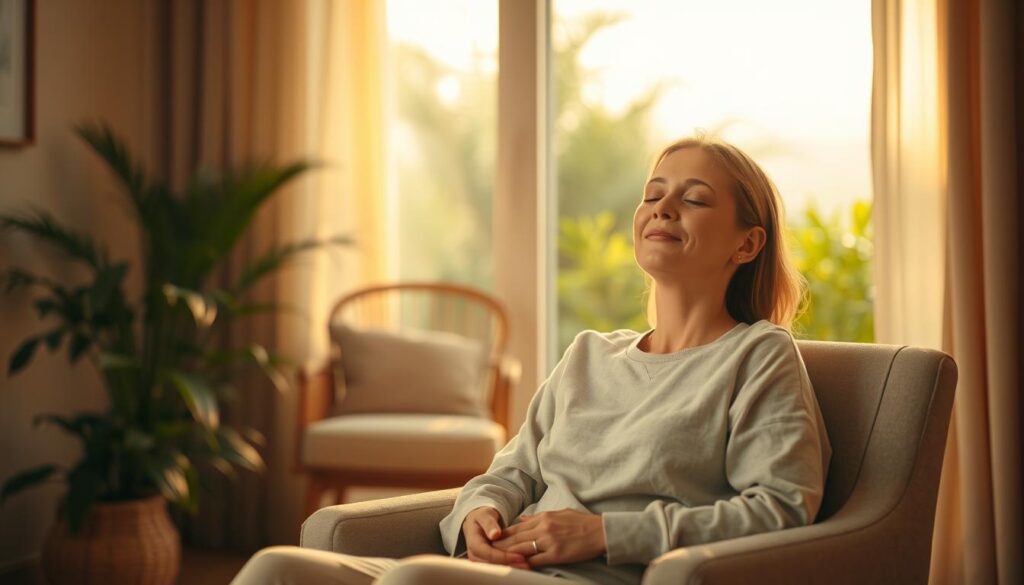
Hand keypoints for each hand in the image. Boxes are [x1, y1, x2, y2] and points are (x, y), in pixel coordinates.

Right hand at [462, 506, 530, 569]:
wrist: (478, 521)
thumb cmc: (483, 517)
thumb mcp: (485, 515)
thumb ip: (489, 524)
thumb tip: (494, 535)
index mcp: (473, 542)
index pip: (487, 553)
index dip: (503, 556)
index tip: (519, 556)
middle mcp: (474, 554)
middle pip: (491, 564)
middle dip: (509, 565)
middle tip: (526, 564)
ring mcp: (479, 560)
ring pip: (494, 569)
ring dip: (510, 568)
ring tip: (526, 566)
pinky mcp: (485, 562)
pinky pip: (497, 567)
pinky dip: (509, 567)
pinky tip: (521, 565)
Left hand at [491, 509, 605, 566]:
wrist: (600, 531)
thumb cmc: (581, 522)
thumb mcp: (558, 513)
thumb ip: (539, 516)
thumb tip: (523, 518)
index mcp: (543, 517)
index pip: (517, 526)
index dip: (503, 534)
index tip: (492, 539)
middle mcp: (543, 528)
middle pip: (516, 538)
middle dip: (500, 545)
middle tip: (487, 550)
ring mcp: (549, 541)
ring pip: (522, 549)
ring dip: (508, 555)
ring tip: (496, 560)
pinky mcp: (556, 554)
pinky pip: (536, 560)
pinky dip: (525, 564)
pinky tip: (517, 567)